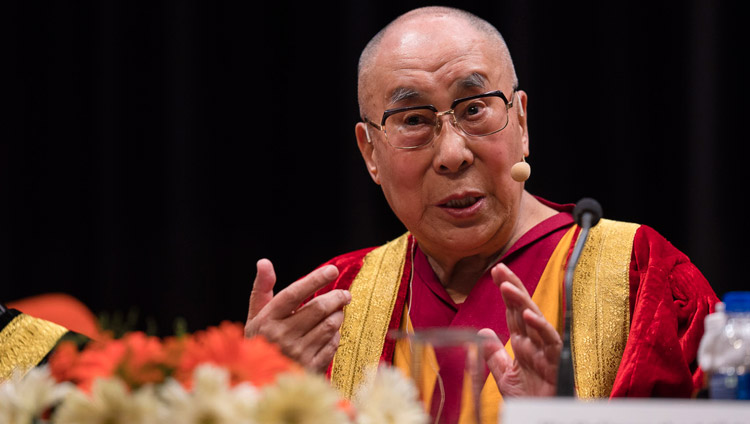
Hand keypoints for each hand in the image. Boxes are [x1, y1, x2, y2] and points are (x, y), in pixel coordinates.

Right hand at [245, 259, 350, 372]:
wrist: (261, 379)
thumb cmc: (260, 340)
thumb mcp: (256, 315)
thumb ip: (262, 288)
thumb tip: (264, 262)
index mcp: (267, 320)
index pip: (294, 293)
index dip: (315, 279)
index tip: (332, 270)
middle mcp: (281, 336)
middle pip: (318, 308)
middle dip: (336, 297)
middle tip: (345, 294)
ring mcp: (296, 353)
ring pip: (329, 326)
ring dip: (339, 315)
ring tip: (338, 311)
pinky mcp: (310, 368)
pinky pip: (333, 345)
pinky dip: (336, 335)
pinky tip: (331, 332)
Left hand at [479, 263, 561, 396]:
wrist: (542, 418)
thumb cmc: (530, 399)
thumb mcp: (504, 376)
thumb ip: (494, 355)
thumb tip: (483, 332)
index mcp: (523, 344)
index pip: (513, 312)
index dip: (506, 291)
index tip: (496, 271)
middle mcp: (535, 343)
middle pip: (524, 309)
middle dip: (513, 287)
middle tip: (500, 268)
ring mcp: (546, 351)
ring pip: (535, 320)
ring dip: (522, 302)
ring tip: (507, 286)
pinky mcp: (556, 363)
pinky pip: (550, 341)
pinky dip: (540, 327)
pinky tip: (528, 314)